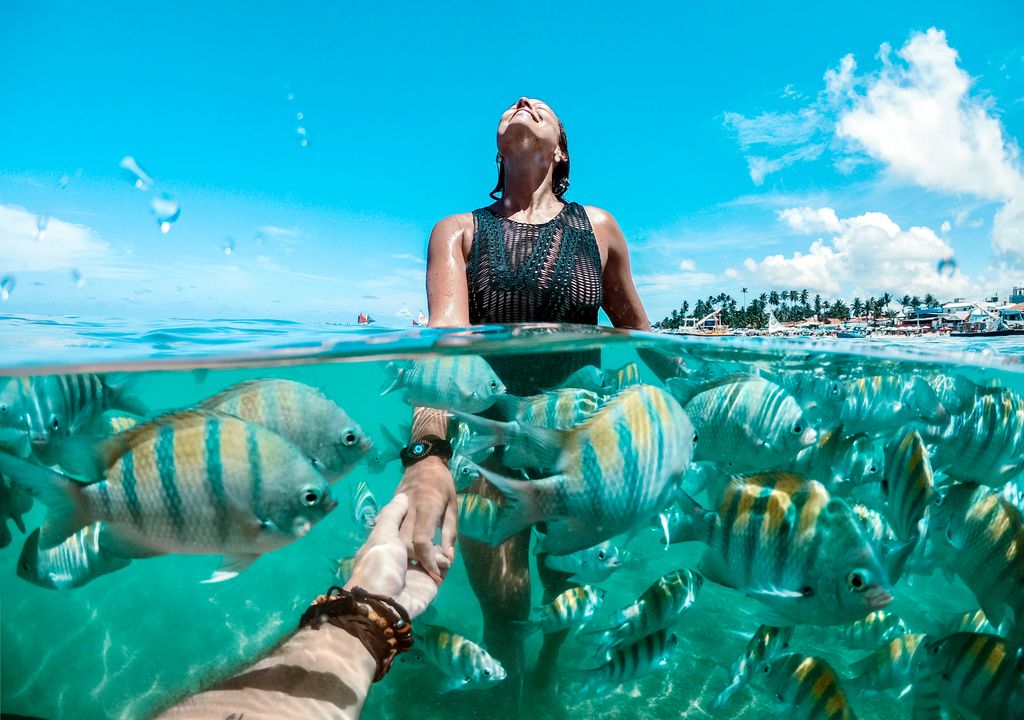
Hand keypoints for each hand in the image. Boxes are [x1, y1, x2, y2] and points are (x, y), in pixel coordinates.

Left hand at [344, 493, 448, 618]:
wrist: (385, 602)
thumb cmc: (380, 563)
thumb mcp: (383, 533)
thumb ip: (393, 514)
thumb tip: (402, 497)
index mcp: (387, 545)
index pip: (404, 528)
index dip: (413, 519)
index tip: (423, 506)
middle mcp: (401, 558)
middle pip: (421, 541)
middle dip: (430, 535)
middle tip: (437, 524)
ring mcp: (415, 572)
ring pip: (433, 554)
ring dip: (439, 550)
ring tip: (441, 547)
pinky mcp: (429, 584)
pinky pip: (441, 569)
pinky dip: (445, 563)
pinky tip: (446, 558)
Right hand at [393, 456, 456, 581]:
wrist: (424, 461)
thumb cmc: (443, 484)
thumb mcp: (453, 507)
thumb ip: (450, 533)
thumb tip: (448, 557)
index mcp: (427, 508)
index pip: (422, 539)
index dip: (428, 559)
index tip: (434, 572)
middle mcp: (409, 509)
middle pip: (404, 542)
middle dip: (415, 559)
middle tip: (427, 566)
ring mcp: (397, 508)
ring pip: (394, 537)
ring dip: (404, 552)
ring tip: (417, 558)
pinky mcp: (390, 508)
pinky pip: (388, 528)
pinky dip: (393, 541)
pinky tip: (400, 548)